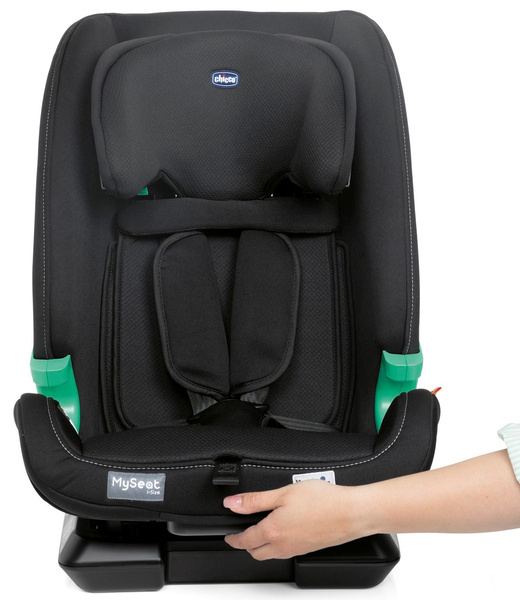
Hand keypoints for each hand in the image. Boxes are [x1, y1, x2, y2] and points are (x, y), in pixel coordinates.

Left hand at [223, 479, 365, 559]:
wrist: (351, 513)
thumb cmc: (322, 501)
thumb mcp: (283, 493)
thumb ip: (255, 500)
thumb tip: (232, 503)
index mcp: (273, 531)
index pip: (245, 540)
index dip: (233, 538)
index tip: (228, 536)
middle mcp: (283, 545)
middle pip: (256, 552)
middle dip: (246, 545)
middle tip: (241, 535)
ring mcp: (297, 549)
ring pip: (271, 554)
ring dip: (261, 546)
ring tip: (260, 532)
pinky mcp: (308, 548)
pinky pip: (285, 552)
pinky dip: (277, 546)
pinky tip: (282, 532)